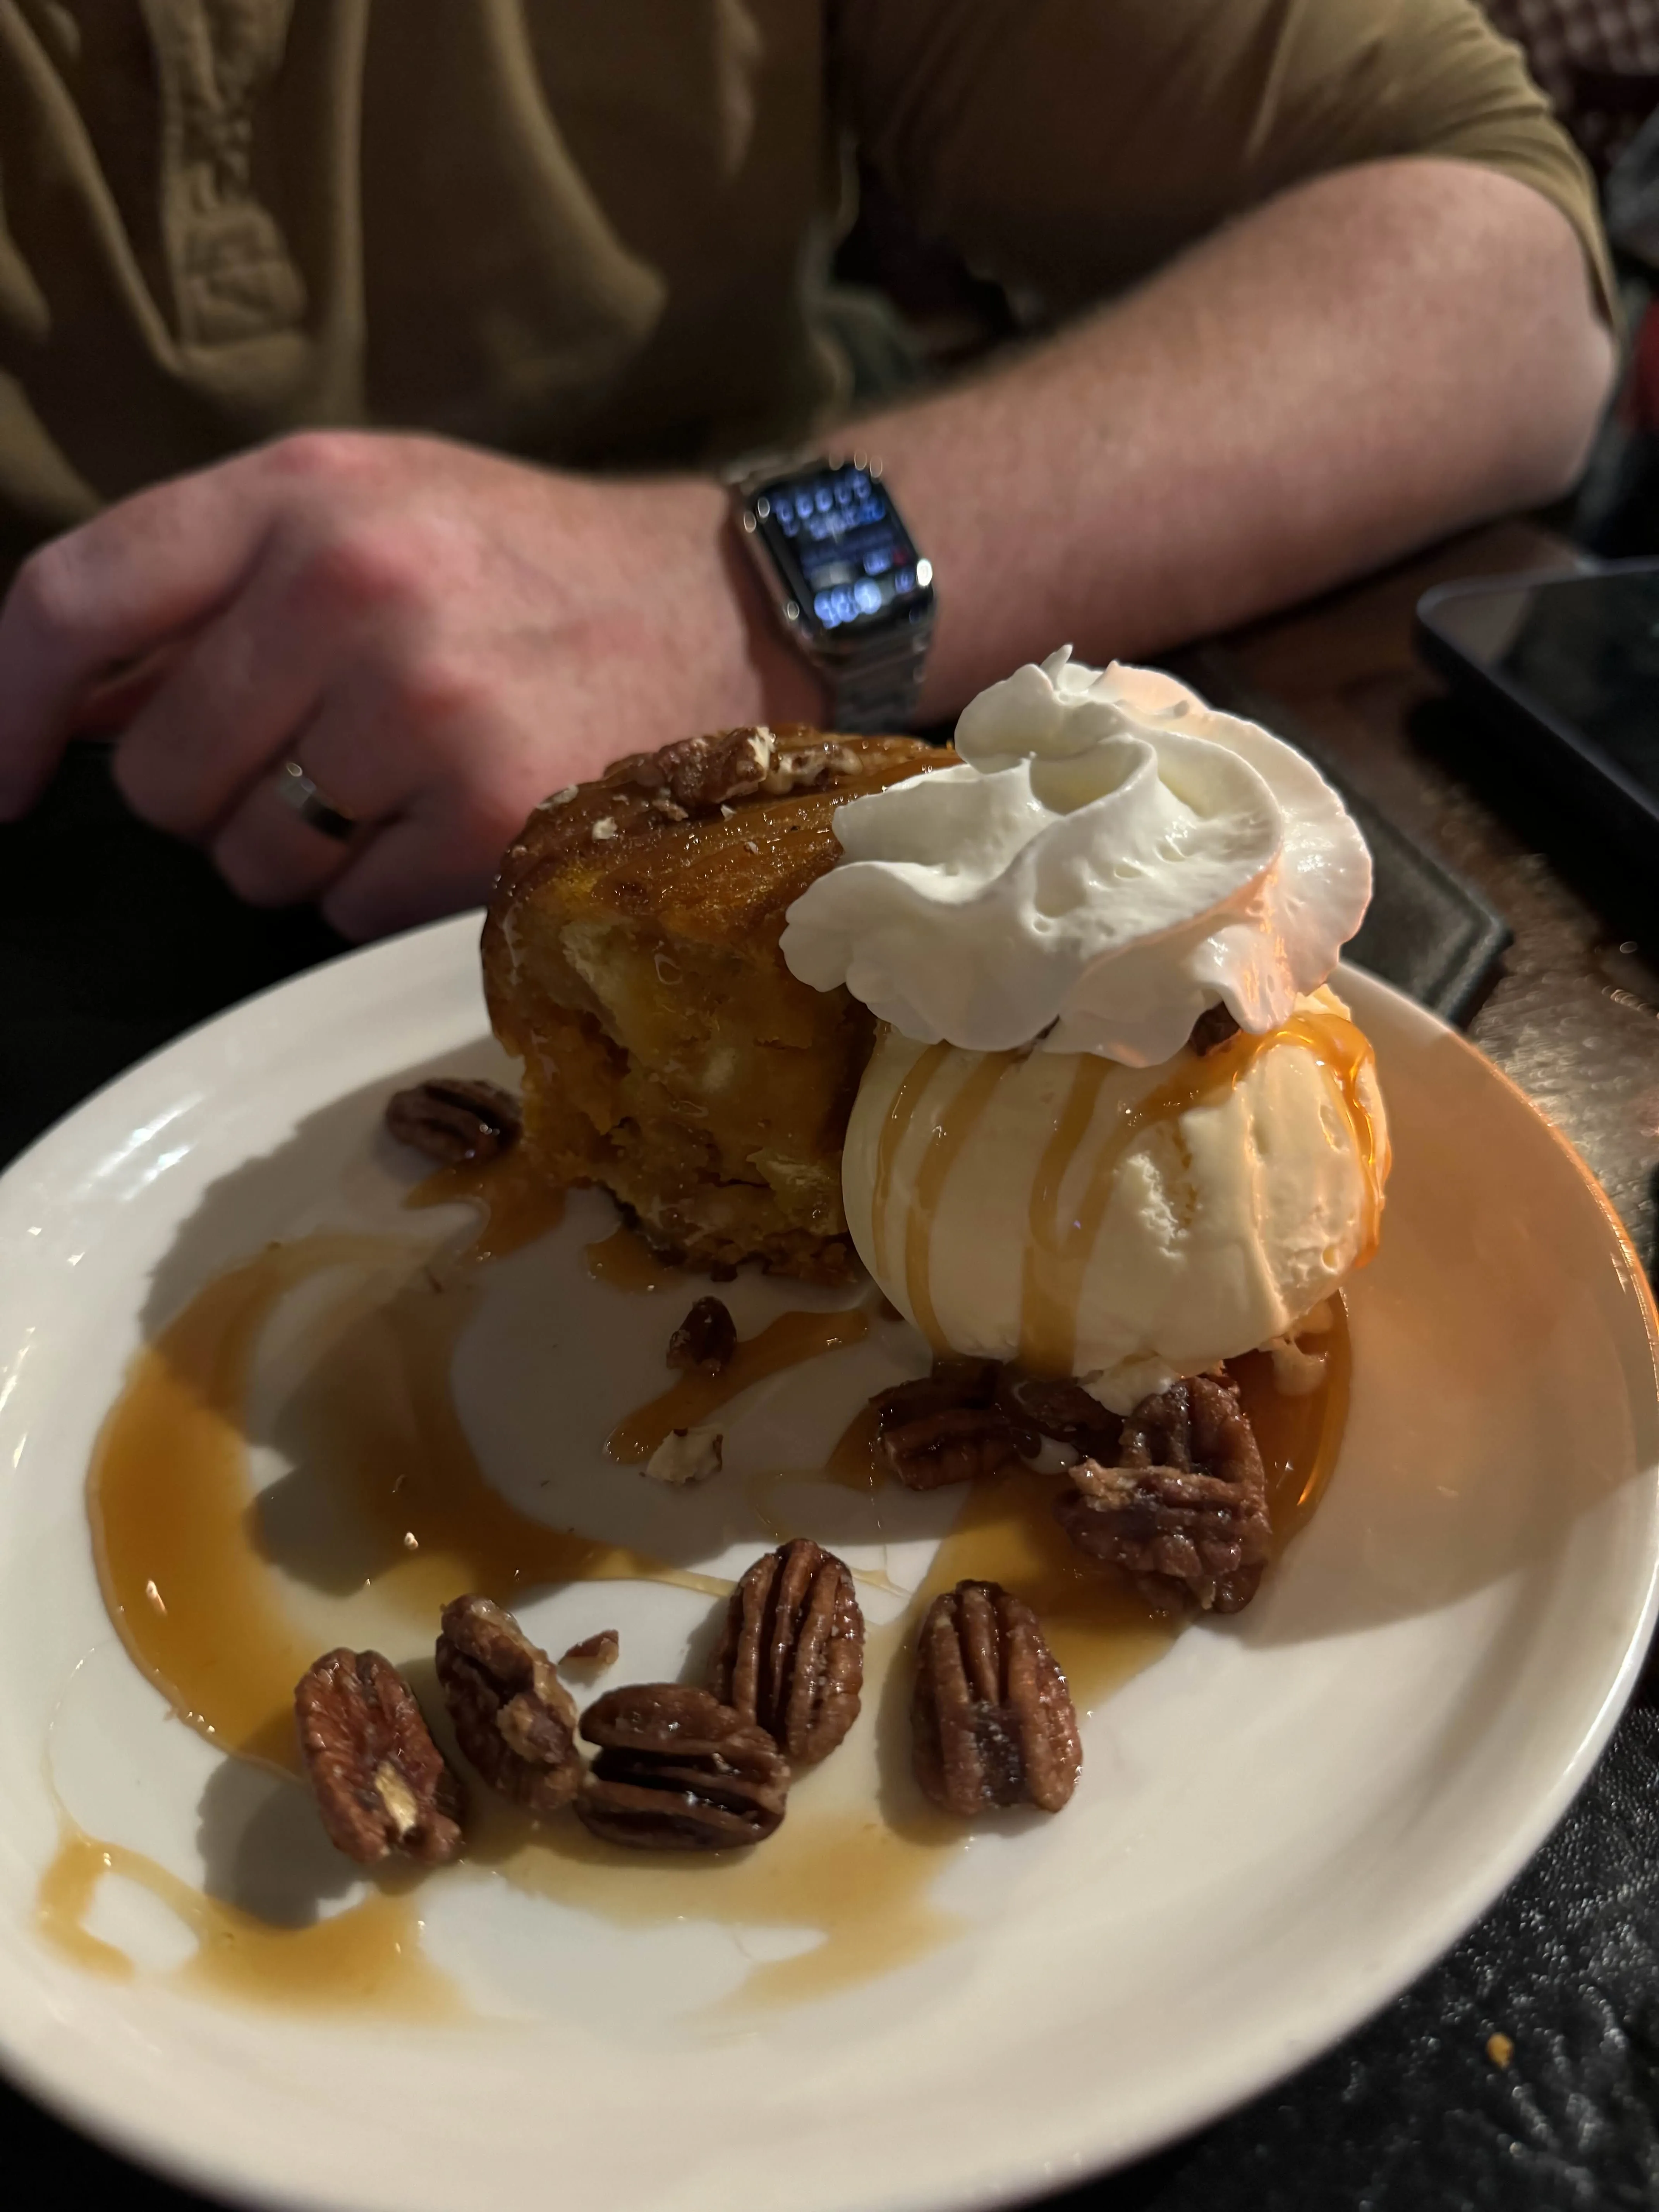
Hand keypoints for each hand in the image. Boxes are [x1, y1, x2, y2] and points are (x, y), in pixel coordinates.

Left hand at [0, 433, 820, 936]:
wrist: (730, 603)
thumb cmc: (529, 565)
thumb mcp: (369, 509)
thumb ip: (217, 584)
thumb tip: (81, 710)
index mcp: (302, 496)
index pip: (76, 602)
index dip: (7, 706)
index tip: (0, 775)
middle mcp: (351, 593)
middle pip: (165, 776)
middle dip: (217, 790)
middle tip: (313, 756)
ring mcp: (424, 714)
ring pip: (256, 862)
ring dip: (306, 850)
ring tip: (406, 783)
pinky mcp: (488, 821)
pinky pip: (348, 911)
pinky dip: (385, 890)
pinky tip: (461, 820)